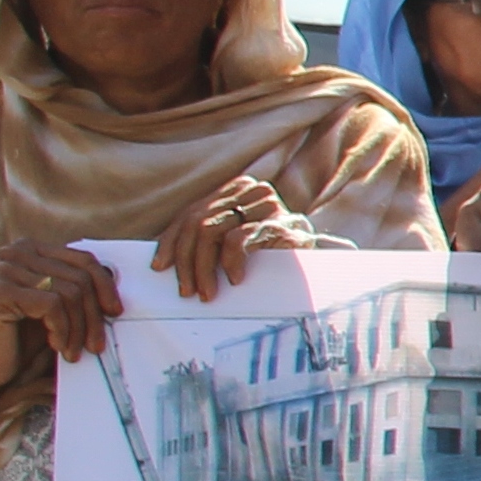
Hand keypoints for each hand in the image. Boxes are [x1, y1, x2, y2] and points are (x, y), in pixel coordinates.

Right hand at [0, 237, 121, 378]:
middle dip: (94, 315)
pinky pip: (52, 305)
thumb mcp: (57, 306)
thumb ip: (78, 287)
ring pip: (70, 293)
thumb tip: (118, 277)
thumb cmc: (23, 337)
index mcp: (32, 249)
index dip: (106, 286)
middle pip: (80, 277)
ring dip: (79, 328)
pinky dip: (62, 329)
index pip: (84, 260)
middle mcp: (16, 252)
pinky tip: (57, 346)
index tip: (115, 312)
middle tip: (96, 344)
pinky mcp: (0, 290)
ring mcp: (6, 269)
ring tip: (74, 351)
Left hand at [155, 179, 306, 304]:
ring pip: (212, 232)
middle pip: (199, 222)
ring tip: (206, 292)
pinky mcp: (281, 224)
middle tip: (185, 290)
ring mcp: (268, 205)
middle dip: (186, 260)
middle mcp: (252, 191)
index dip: (171, 240)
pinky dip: (230, 262)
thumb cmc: (274, 253)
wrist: (321, 263)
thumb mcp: (236, 238)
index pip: (192, 211)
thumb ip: (208, 236)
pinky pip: (239, 239)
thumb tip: (163, 258)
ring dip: (203, 268)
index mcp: (238, 188)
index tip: (159, 266)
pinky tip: (234, 279)